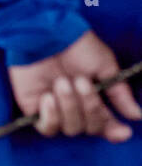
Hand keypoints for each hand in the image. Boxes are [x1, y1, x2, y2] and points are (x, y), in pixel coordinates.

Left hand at [9, 31, 141, 141]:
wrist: (45, 34)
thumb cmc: (76, 45)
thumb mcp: (105, 66)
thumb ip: (119, 93)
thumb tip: (136, 115)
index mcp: (93, 98)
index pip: (106, 125)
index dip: (115, 132)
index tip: (124, 131)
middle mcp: (75, 107)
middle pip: (90, 128)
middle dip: (89, 106)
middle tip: (81, 81)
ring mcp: (55, 109)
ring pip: (71, 129)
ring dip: (70, 106)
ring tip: (62, 82)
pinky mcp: (34, 108)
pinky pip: (47, 128)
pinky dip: (51, 116)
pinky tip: (49, 97)